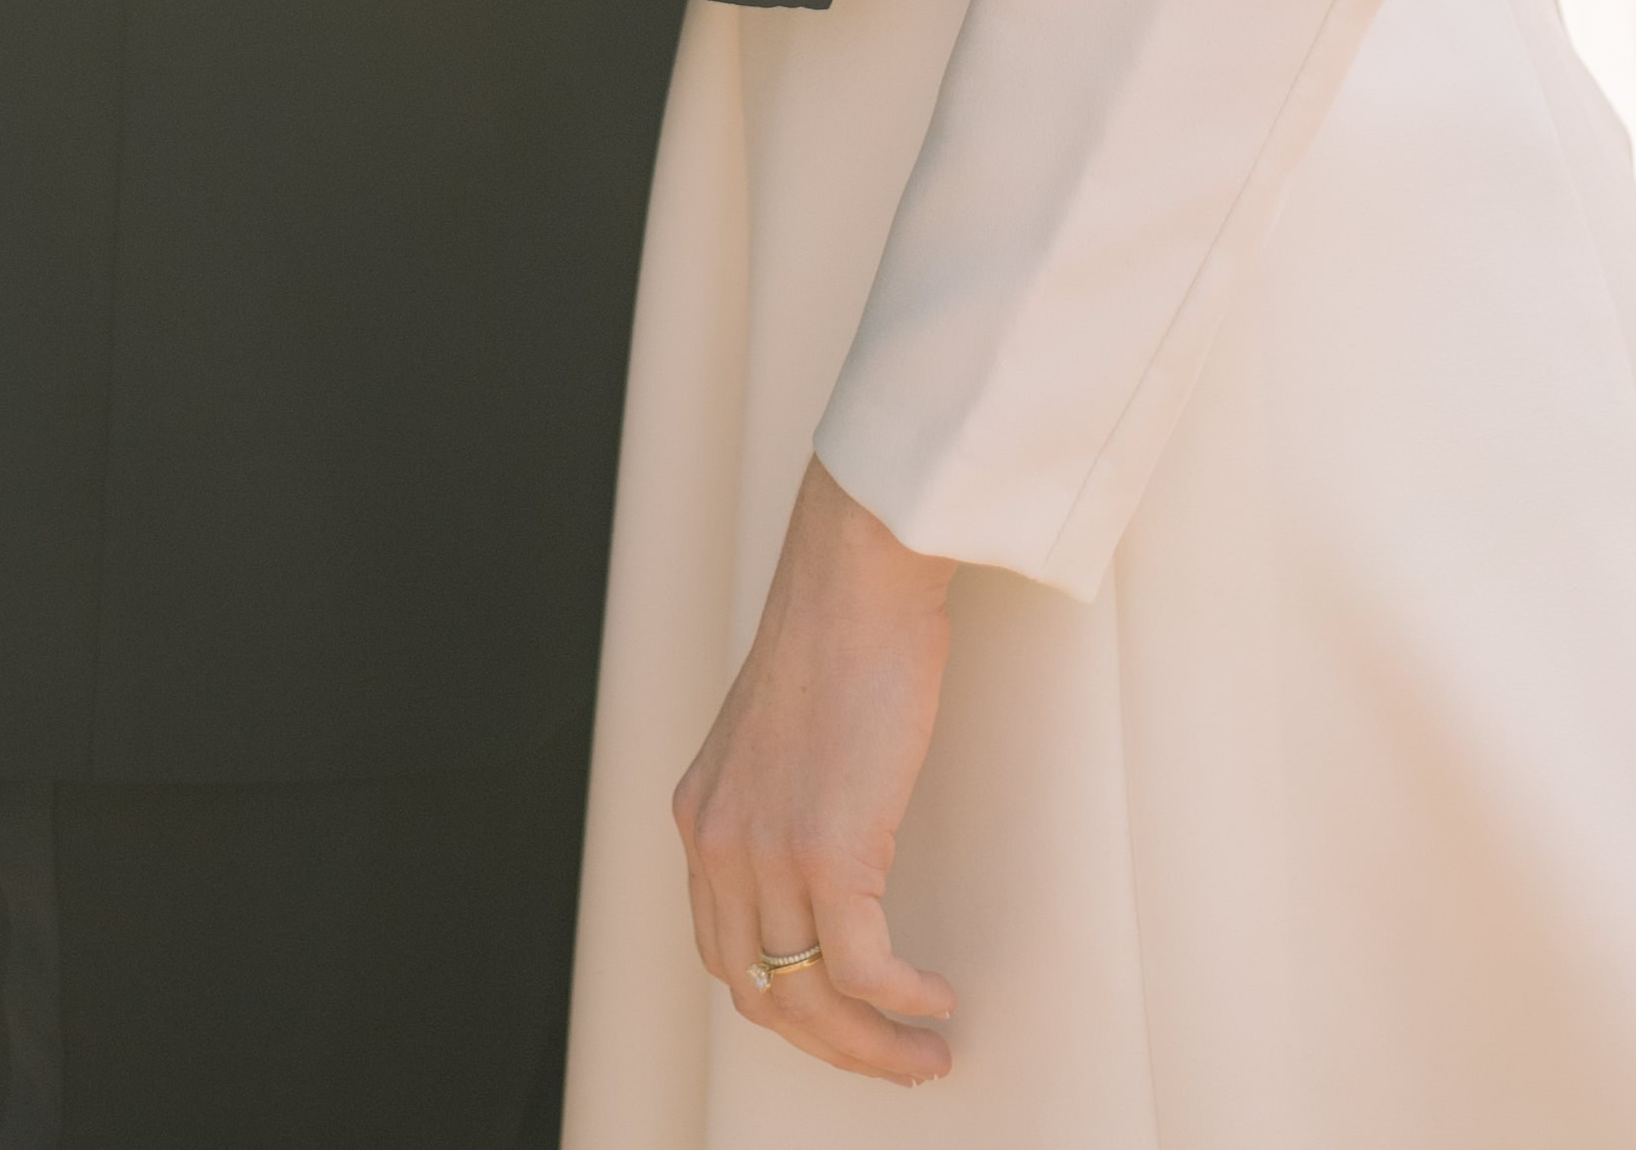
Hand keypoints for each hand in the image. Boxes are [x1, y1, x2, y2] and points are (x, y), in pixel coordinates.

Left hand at [673, 459, 957, 1086]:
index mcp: (699, 815)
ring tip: (925, 1055)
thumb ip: (776, 795)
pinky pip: (861, 968)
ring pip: (811, 998)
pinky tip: (936, 999)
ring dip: (874, 1046)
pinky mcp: (827, 848)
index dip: (783, 1001)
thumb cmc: (838, 632)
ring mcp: (766, 850)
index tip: (840, 1020)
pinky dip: (902, 1001)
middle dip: (830, 1045)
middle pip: (760, 993)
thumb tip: (825, 850)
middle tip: (890, 1060)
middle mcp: (717, 843)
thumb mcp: (776, 731)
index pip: (722, 950)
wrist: (855, 575)